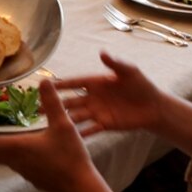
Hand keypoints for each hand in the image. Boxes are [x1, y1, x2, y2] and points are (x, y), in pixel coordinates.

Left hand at [0, 82, 101, 191]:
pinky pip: (14, 166)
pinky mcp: (33, 177)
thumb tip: (45, 81)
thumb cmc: (70, 156)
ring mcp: (24, 171)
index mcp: (18, 147)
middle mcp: (16, 160)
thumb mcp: (63, 125)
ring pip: (1, 160)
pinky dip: (5, 158)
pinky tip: (12, 157)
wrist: (80, 186)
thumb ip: (53, 103)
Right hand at [51, 52, 165, 134]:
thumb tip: (103, 52)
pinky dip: (80, 133)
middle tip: (38, 108)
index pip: (74, 83)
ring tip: (48, 125)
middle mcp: (92, 97)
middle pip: (70, 101)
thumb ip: (115, 64)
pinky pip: (90, 129)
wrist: (153, 106)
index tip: (45, 85)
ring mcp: (97, 111)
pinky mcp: (104, 124)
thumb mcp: (129, 72)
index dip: (60, 84)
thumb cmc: (141, 85)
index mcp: (96, 82)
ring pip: (76, 116)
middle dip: (54, 104)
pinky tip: (69, 138)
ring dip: (63, 120)